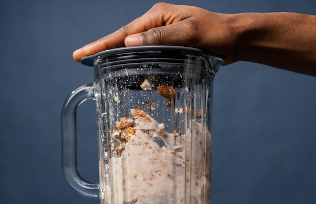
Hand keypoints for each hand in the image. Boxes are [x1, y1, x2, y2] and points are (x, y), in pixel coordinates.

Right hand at [73, 3, 238, 63]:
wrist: (234, 39)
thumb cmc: (215, 34)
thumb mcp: (189, 34)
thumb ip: (161, 38)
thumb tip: (130, 42)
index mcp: (157, 17)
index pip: (123, 33)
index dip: (101, 45)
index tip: (81, 55)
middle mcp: (156, 25)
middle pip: (124, 39)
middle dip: (103, 50)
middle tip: (82, 60)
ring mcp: (162, 36)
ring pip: (134, 48)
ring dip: (118, 58)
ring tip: (100, 68)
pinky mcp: (169, 47)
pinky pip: (147, 56)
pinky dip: (137, 64)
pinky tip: (131, 73)